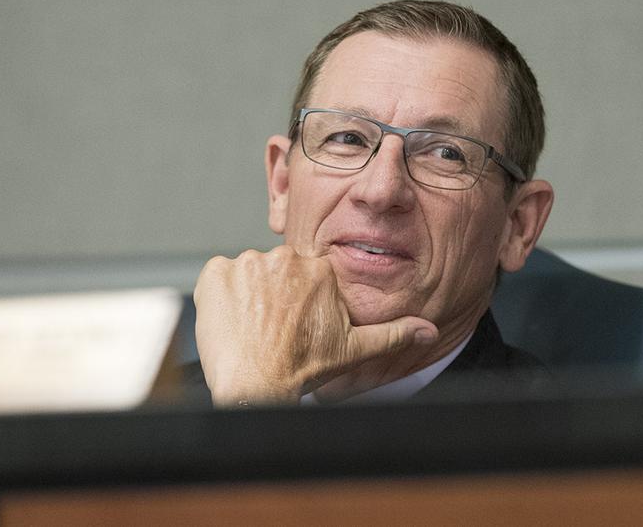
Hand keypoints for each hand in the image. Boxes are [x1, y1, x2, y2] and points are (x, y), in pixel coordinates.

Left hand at [193, 246, 438, 405]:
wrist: (256, 385)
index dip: (298, 300)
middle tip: (272, 327)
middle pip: (277, 271)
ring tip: (251, 327)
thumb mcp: (354, 349)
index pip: (304, 275)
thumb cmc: (302, 368)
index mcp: (318, 270)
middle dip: (274, 294)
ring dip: (248, 294)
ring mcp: (247, 263)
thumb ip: (392, 333)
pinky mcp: (215, 272)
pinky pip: (218, 276)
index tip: (294, 322)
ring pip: (248, 273)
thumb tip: (426, 330)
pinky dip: (221, 295)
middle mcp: (284, 258)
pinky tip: (231, 320)